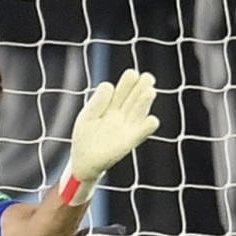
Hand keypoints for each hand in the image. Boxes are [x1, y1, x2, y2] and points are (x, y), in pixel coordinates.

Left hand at [63, 69, 158, 183]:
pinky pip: (144, 130)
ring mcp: (128, 125)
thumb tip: (109, 85)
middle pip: (134, 96)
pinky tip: (151, 120)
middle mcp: (122, 113)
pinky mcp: (131, 139)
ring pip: (140, 110)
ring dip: (145, 101)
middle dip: (141, 86)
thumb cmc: (85, 137)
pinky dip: (148, 125)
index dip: (128, 82)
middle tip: (148, 77)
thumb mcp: (87, 117)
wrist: (84, 161)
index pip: (122, 89)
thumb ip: (97, 102)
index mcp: (111, 104)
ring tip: (150, 91)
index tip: (132, 74)